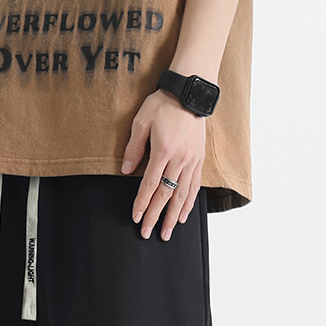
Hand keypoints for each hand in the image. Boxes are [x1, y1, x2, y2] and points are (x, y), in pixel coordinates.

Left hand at [120, 89, 206, 240]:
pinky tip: (183, 216)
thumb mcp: (141, 121)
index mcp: (163, 151)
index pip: (150, 184)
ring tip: (167, 232)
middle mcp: (180, 159)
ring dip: (173, 216)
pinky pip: (194, 186)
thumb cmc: (163, 104)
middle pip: (166, 195)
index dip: (142, 203)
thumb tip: (126, 170)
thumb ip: (134, 148)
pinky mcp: (199, 159)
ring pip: (182, 195)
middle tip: (148, 232)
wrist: (190, 92)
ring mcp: (192, 161)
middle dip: (155, 216)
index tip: (137, 217)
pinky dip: (188, 203)